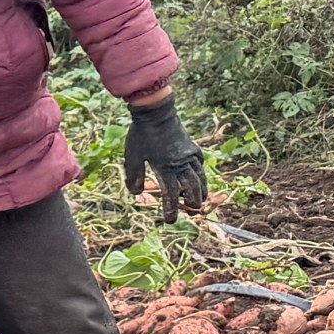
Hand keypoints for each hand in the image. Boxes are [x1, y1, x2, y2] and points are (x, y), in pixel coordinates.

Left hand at [121, 96, 206, 222]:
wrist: (156, 113)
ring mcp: (189, 156)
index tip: (170, 220)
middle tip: (191, 210)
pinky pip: (200, 164)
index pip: (171, 195)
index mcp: (166, 169)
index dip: (171, 209)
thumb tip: (137, 194)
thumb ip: (134, 177)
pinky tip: (199, 176)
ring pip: (201, 178)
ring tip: (200, 200)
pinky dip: (201, 174)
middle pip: (192, 189)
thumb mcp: (132, 157)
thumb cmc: (141, 135)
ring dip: (201, 191)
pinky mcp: (193, 148)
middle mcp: (181, 165)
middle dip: (193, 202)